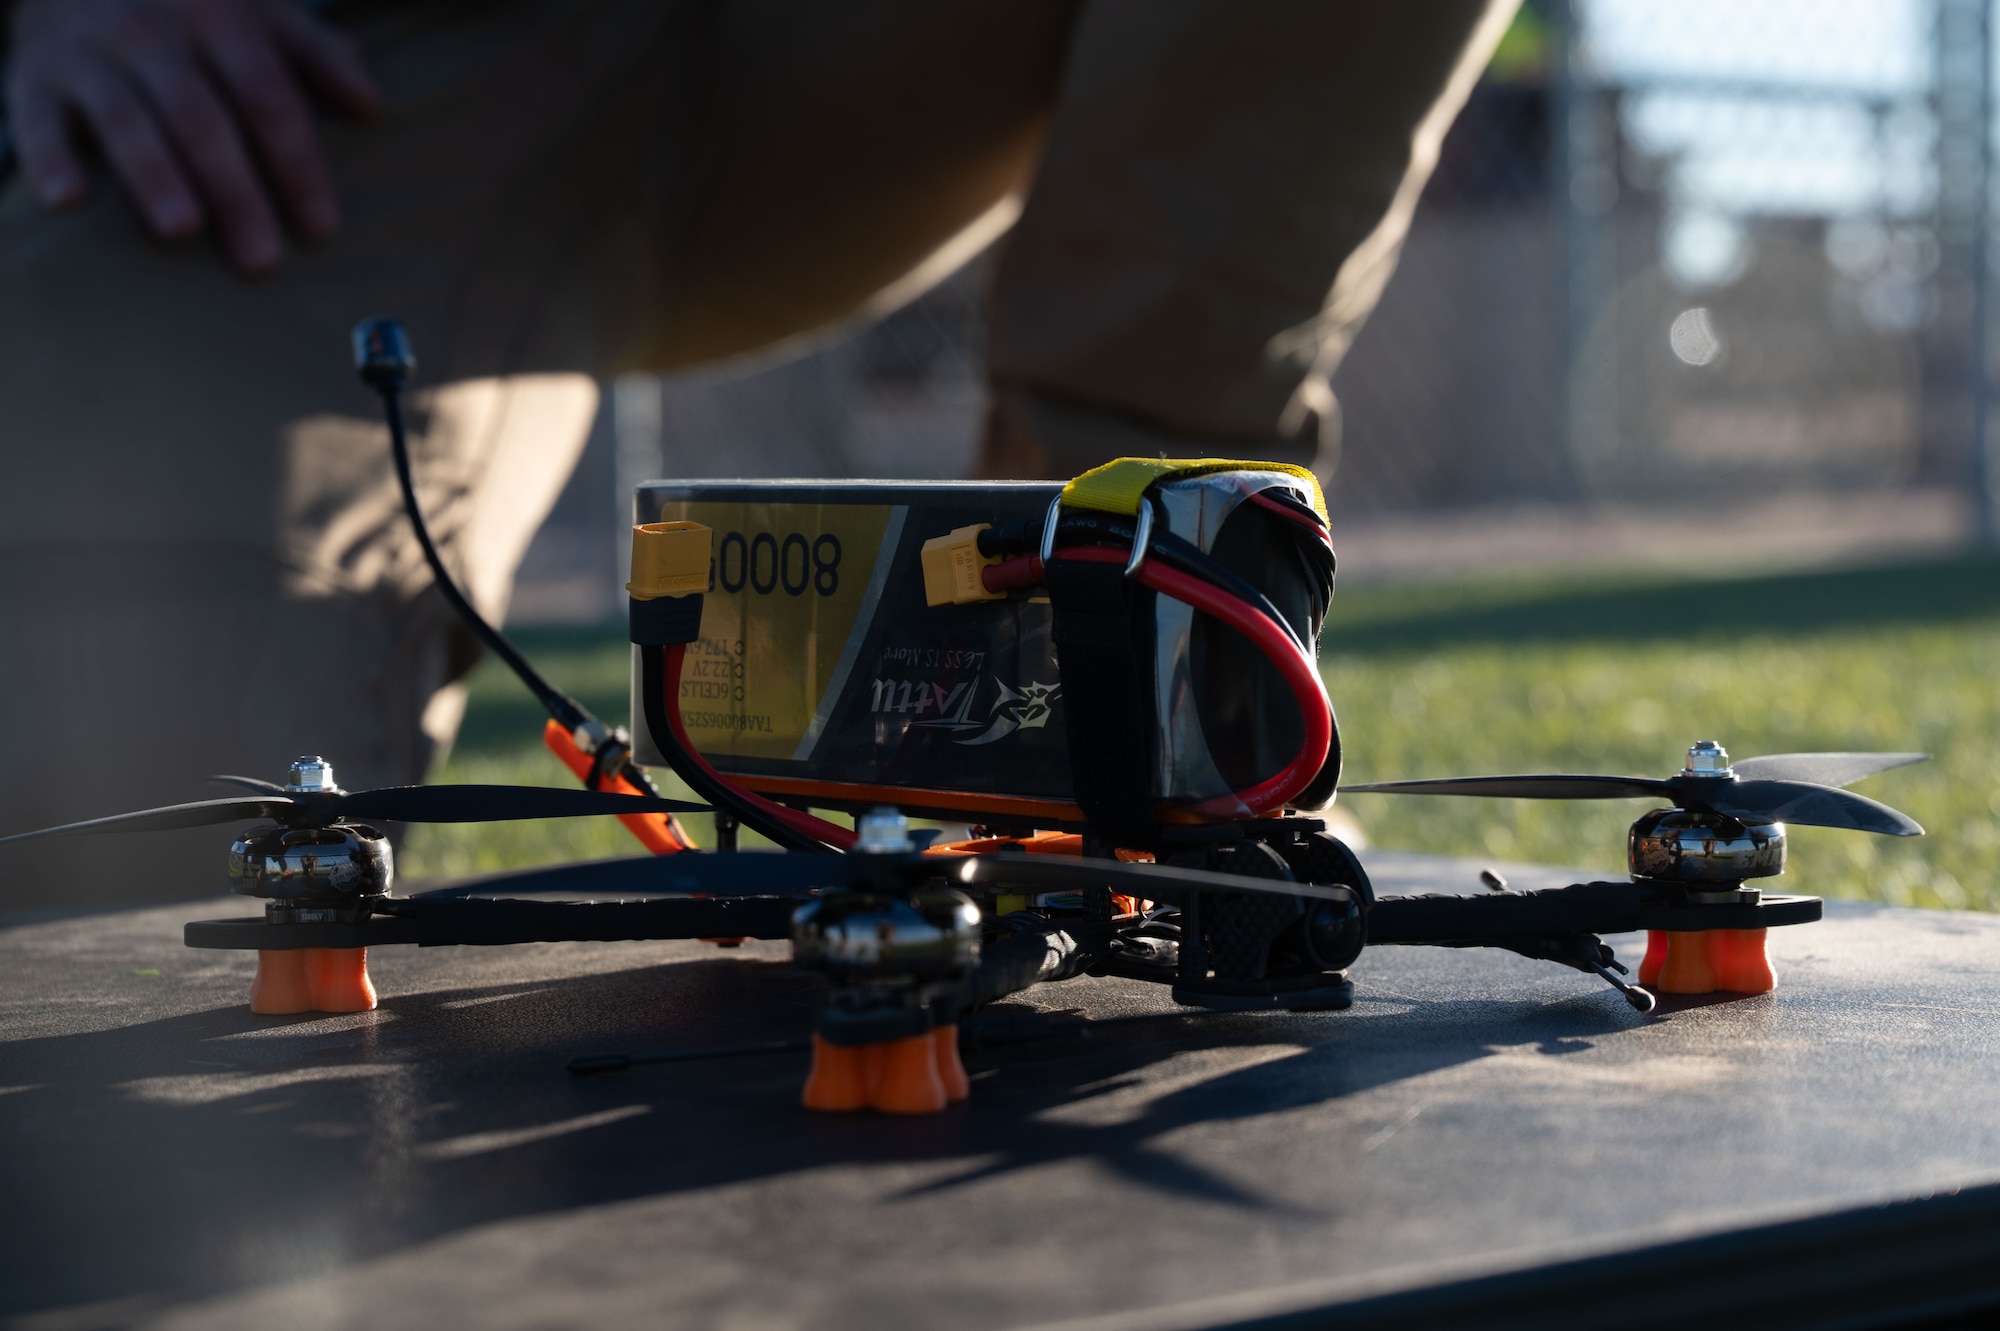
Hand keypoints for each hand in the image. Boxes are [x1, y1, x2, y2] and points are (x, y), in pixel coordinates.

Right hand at [5, 0, 381, 271]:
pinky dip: (48, 155)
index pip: (268, 97)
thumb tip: (372, 106)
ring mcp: (91, 52)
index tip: (320, 228)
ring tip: (182, 230)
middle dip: (234, 189)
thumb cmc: (191, 10)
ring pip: (126, 117)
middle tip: (261, 258)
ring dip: (153, 175)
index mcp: (220, 18)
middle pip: (202, 118)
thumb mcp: (259, 16)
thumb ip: (317, 57)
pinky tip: (67, 199)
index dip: (296, 163)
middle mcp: (153, 31)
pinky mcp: (35, 75)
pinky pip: (39, 117)